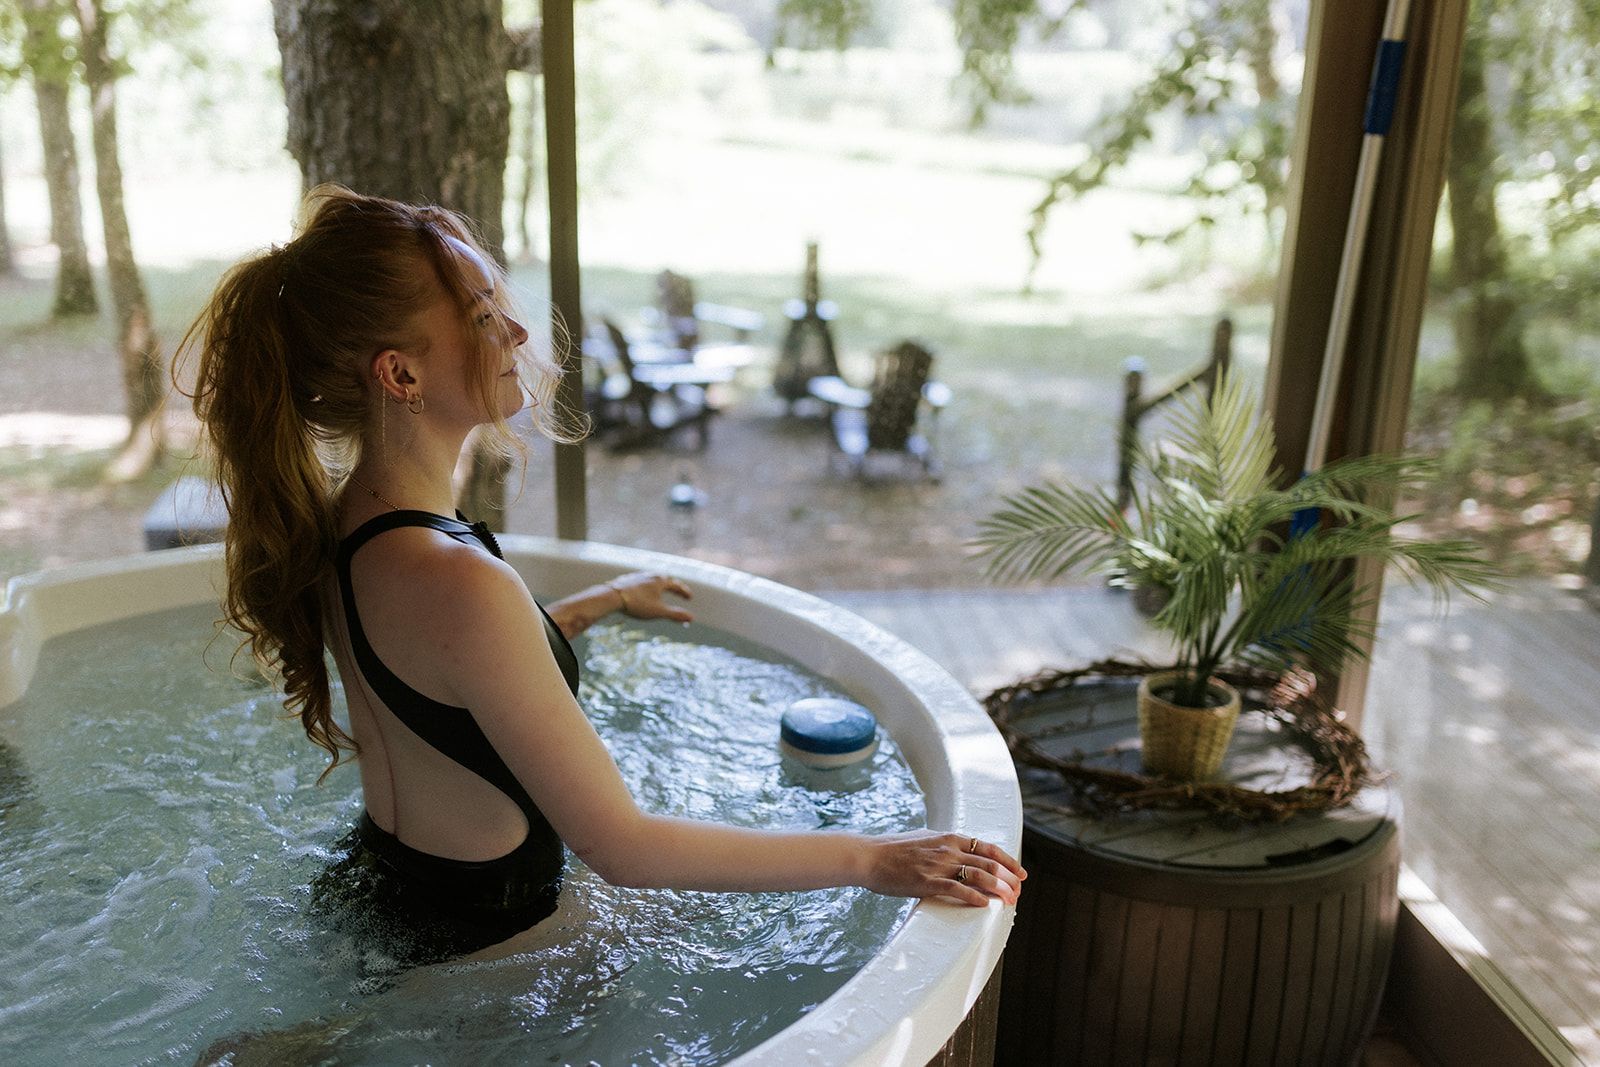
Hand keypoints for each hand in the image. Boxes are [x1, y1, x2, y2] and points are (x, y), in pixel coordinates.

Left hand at [609, 572, 693, 622]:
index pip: (676, 585)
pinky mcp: (627, 580)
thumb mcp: (658, 612)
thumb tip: (692, 618)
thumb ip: (675, 614)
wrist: (612, 597)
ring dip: (660, 585)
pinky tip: (642, 592)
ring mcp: (637, 576)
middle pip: (665, 579)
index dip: (684, 591)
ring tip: (661, 590)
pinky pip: (641, 582)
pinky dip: (647, 587)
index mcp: (660, 581)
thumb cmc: (637, 604)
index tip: (689, 597)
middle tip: (678, 591)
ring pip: (652, 579)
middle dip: (673, 586)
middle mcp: (650, 575)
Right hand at [862, 831, 1025, 906]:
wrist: (869, 857)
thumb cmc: (893, 850)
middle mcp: (948, 849)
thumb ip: (944, 846)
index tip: (1020, 873)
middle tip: (1018, 893)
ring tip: (1010, 901)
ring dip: (999, 889)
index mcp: (949, 838)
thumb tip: (961, 854)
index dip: (1008, 862)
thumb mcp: (925, 840)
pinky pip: (957, 889)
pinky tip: (984, 905)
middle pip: (989, 863)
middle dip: (1009, 880)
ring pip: (979, 875)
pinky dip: (974, 897)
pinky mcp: (927, 881)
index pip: (988, 848)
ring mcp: (938, 865)